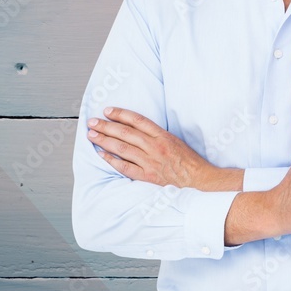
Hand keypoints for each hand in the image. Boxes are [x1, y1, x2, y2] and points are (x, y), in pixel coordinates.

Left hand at [88, 107, 240, 190]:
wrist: (198, 179)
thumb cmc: (189, 160)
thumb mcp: (176, 140)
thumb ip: (157, 135)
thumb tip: (137, 129)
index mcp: (163, 136)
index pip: (138, 121)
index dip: (121, 114)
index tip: (108, 111)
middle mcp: (155, 147)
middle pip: (126, 133)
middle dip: (106, 126)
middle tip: (92, 122)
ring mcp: (150, 162)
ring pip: (122, 148)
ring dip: (105, 141)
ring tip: (92, 135)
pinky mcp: (147, 175)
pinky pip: (125, 167)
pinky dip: (112, 160)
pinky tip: (102, 154)